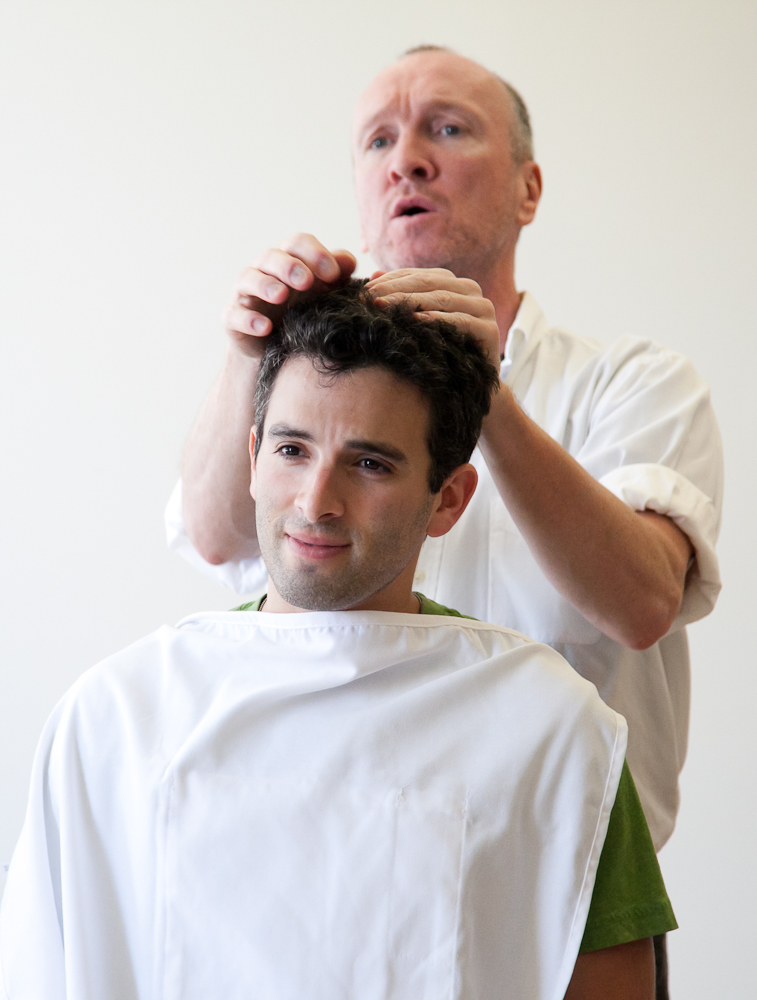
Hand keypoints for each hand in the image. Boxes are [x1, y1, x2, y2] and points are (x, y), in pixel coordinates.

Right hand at [223, 234, 356, 359]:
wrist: (274, 352)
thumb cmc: (301, 314)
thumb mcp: (322, 295)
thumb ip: (336, 277)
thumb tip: (350, 262)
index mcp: (288, 260)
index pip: (298, 244)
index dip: (315, 254)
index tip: (334, 274)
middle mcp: (263, 271)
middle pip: (272, 257)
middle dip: (289, 266)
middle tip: (306, 281)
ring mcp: (245, 293)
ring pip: (248, 278)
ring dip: (265, 285)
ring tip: (281, 296)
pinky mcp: (232, 318)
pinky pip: (234, 315)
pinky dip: (248, 320)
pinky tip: (264, 327)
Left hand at [366, 268, 501, 368]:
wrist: (471, 386)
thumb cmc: (439, 352)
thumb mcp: (416, 323)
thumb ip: (400, 298)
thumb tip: (372, 276)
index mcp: (452, 283)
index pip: (417, 275)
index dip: (390, 280)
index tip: (363, 292)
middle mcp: (470, 290)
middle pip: (428, 283)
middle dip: (397, 290)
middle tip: (370, 299)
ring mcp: (483, 308)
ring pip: (444, 298)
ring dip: (413, 302)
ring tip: (387, 308)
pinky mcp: (491, 330)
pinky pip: (463, 320)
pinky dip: (440, 319)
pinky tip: (418, 321)